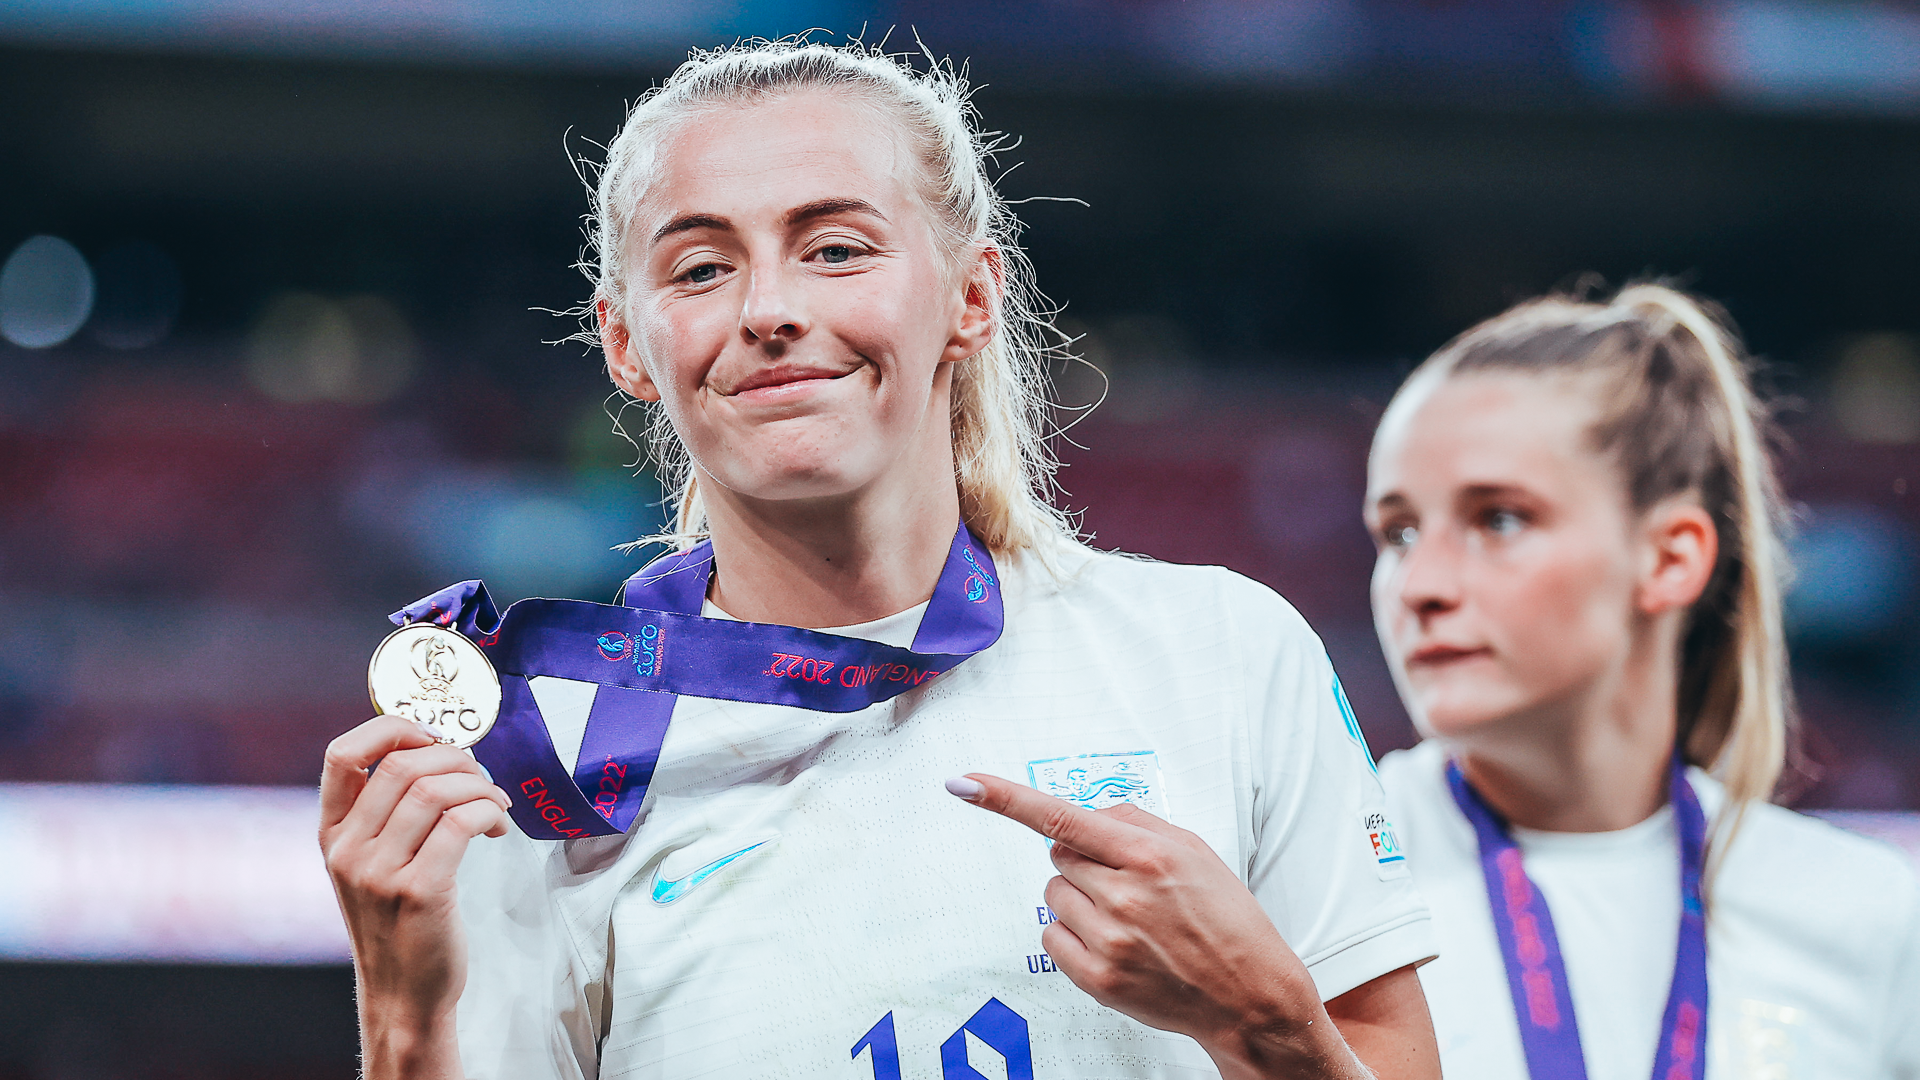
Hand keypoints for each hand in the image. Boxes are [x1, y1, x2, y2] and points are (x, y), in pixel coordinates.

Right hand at [320, 714, 510, 1078]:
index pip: (341, 755)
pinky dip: (489, 812)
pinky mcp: (420, 891)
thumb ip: (384, 814)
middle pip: (403, 765)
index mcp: (332, 834)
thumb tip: (435, 753)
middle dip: (456, 758)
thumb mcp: (369, 865)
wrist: (403, 993)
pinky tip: (498, 826)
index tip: (432, 737)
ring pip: (436, 790)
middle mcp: (348, 849)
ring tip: (496, 803)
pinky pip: (462, 822)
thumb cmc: (398, 922)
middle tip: (482, 776)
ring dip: (480, 785)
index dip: (391, 729)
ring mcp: (379, 872)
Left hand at [947, 773, 1370, 1079]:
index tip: (964, 783)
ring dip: (1079, 898)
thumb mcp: (1194, 851)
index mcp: (1147, 856)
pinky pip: (1052, 935)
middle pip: (1058, 855)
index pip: (1062, 816)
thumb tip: (1088, 811)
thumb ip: (1136, 823)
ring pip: (1053, 894)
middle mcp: (1123, 897)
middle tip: (1127, 882)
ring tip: (1129, 917)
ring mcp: (1108, 941)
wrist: (1249, 994)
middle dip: (1083, 860)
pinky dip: (1073, 933)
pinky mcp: (1098, 979)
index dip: (1006, 798)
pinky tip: (1115, 942)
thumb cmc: (1227, 918)